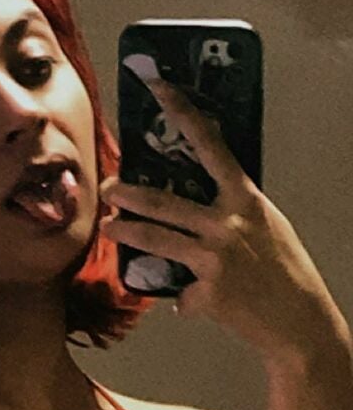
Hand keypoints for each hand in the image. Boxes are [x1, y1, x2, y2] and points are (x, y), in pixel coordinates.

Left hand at [99, 79, 350, 364]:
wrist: (302, 322)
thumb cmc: (283, 267)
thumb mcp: (262, 224)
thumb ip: (228, 209)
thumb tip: (192, 202)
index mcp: (244, 199)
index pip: (210, 146)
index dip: (182, 113)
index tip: (157, 87)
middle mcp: (227, 223)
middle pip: (164, 201)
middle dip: (128, 193)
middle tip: (107, 187)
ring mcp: (215, 258)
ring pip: (155, 238)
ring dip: (125, 231)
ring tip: (107, 226)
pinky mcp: (206, 292)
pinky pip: (178, 290)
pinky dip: (181, 296)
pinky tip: (187, 301)